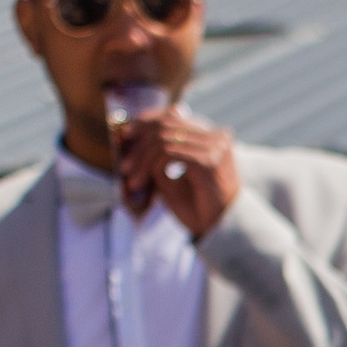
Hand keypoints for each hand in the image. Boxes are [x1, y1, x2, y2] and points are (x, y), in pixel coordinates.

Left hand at [122, 111, 241, 235]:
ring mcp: (215, 146)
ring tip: (131, 180)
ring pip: (164, 139)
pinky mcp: (210, 160)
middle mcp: (215, 136)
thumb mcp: (172, 175)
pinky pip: (170, 153)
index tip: (125, 133)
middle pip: (166, 125)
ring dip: (141, 160)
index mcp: (209, 136)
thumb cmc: (197, 205)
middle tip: (124, 167)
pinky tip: (142, 183)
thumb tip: (131, 135)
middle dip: (139, 146)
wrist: (222, 229)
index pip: (173, 116)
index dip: (146, 121)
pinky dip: (151, 166)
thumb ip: (158, 156)